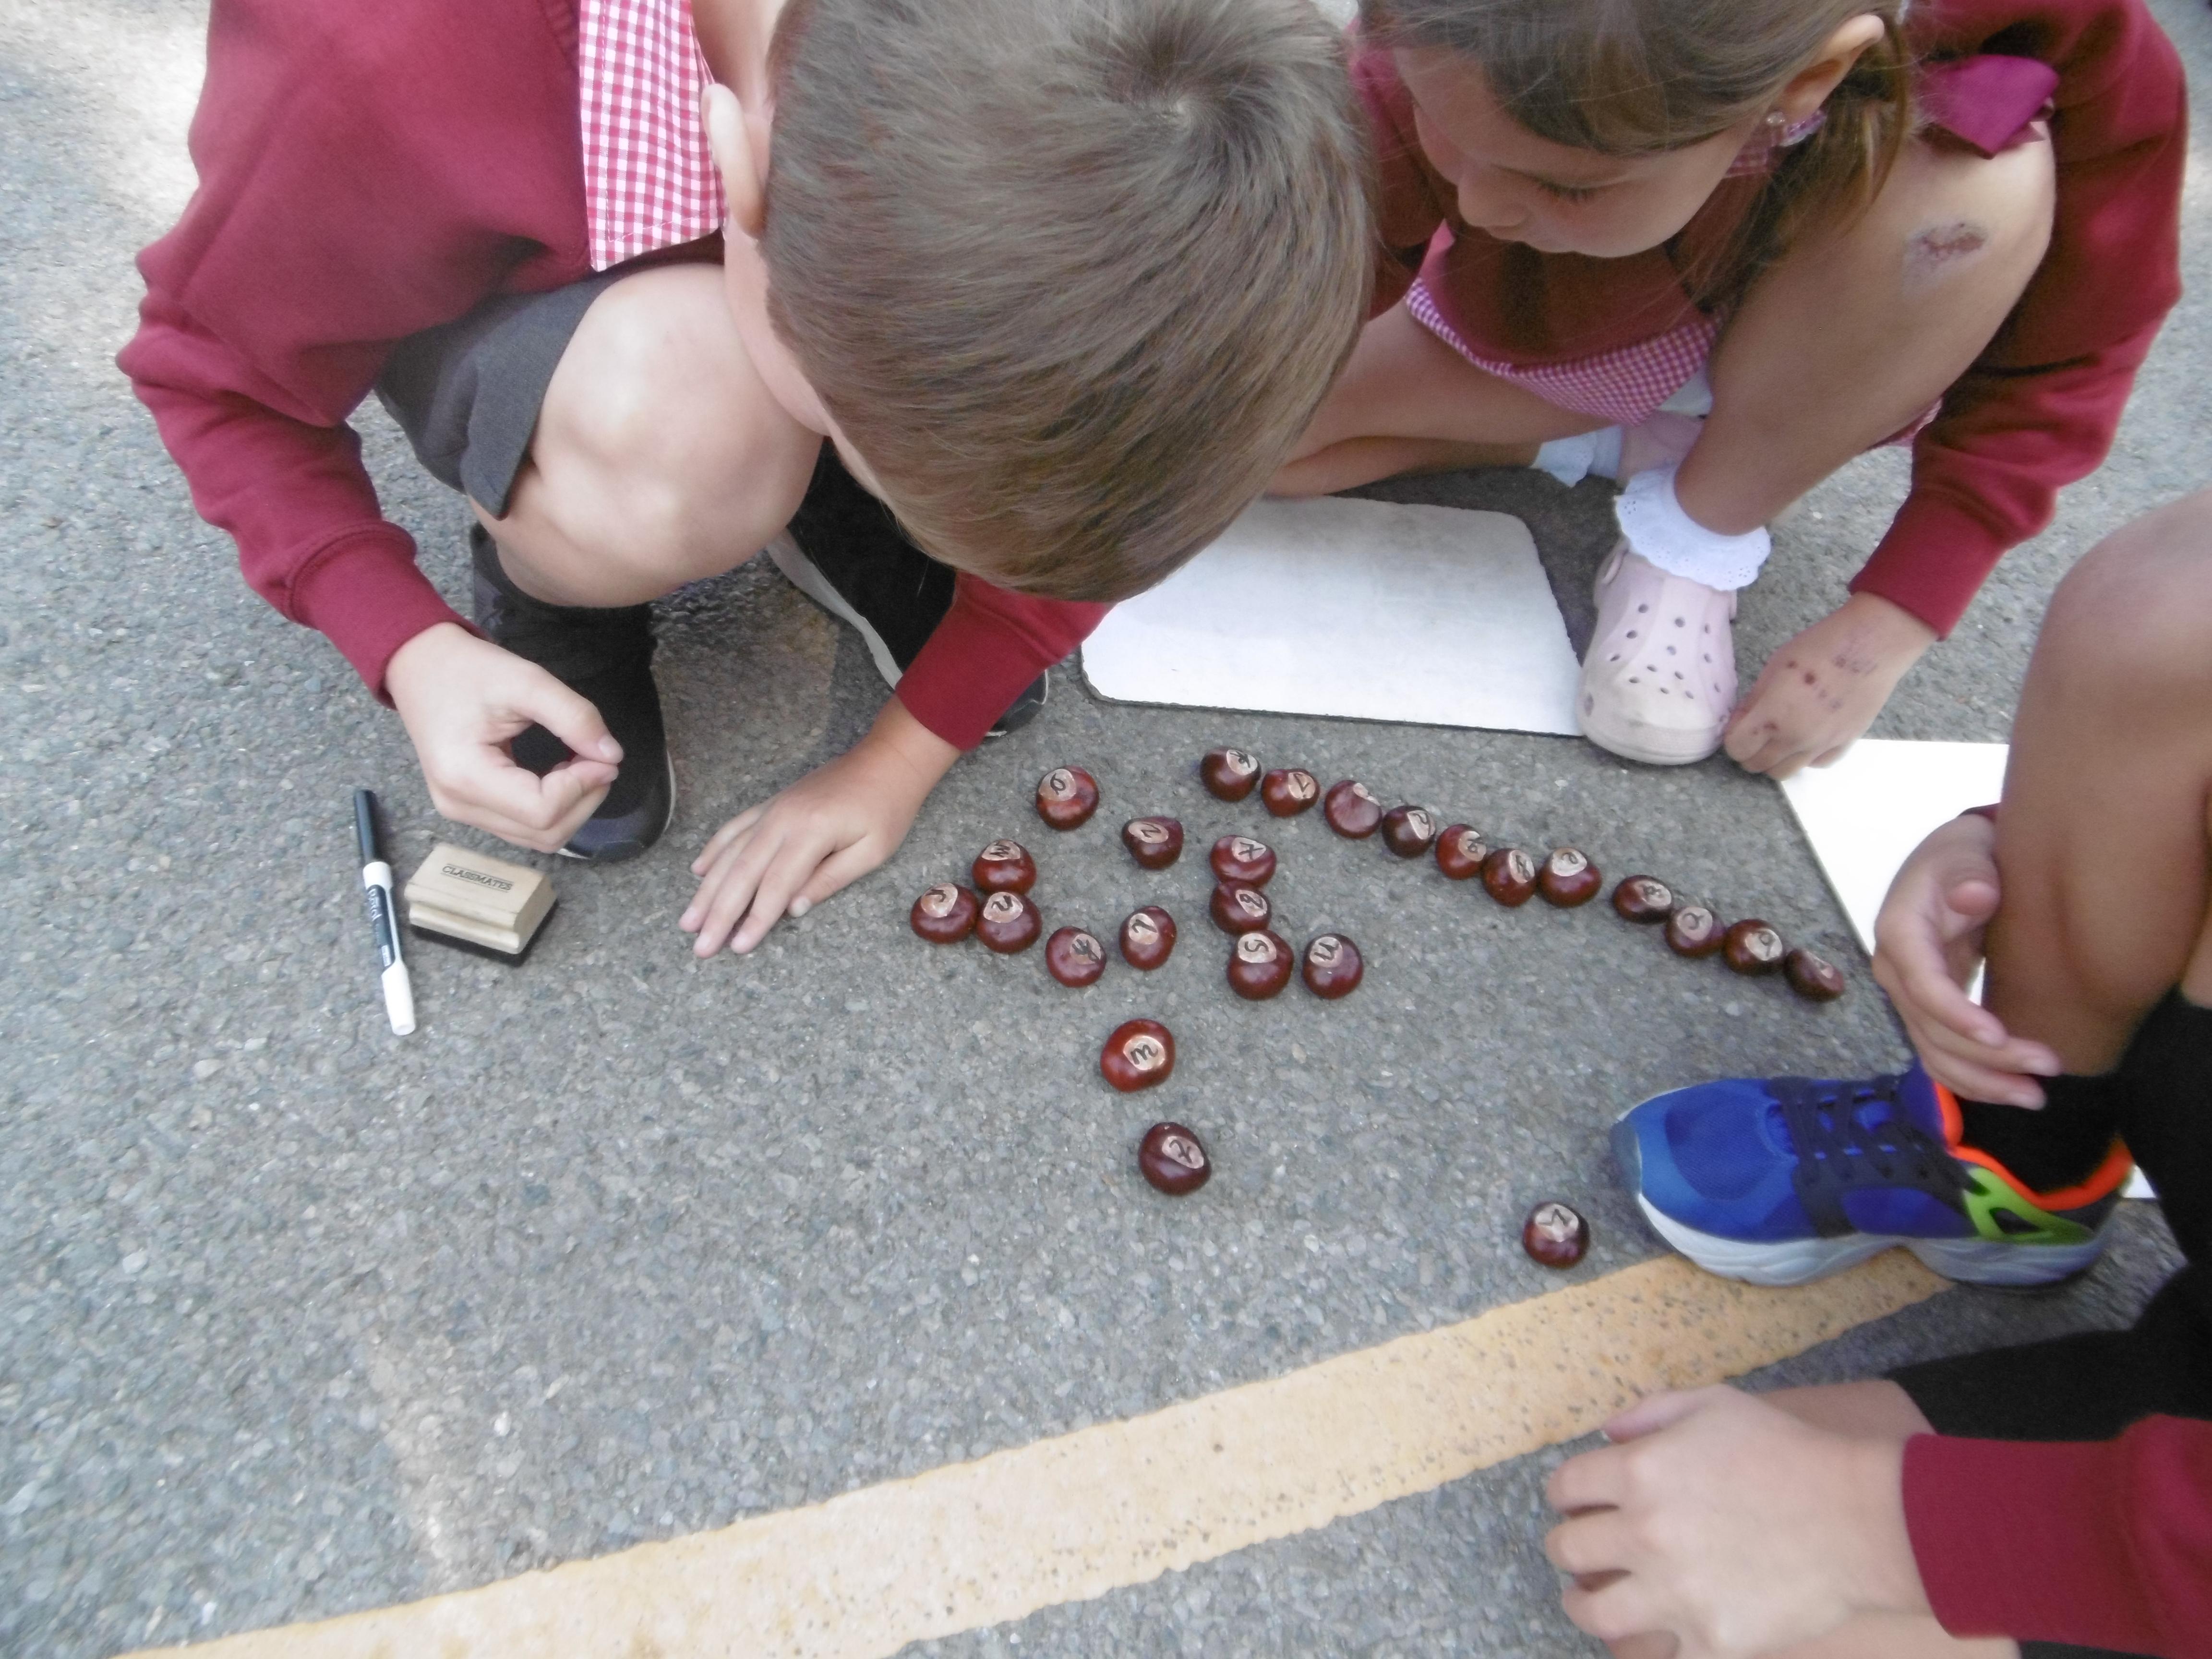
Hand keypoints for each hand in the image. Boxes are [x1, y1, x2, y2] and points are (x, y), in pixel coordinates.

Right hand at [385, 622, 621, 852]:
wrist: (421, 666)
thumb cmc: (467, 670)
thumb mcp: (526, 681)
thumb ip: (573, 717)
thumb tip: (612, 756)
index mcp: (465, 776)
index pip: (543, 811)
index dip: (584, 786)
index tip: (603, 754)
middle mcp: (459, 805)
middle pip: (545, 833)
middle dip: (585, 799)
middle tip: (599, 758)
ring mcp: (462, 811)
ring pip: (539, 837)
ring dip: (573, 806)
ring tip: (581, 763)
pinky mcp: (471, 808)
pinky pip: (525, 826)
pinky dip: (555, 807)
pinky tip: (561, 773)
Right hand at [681, 695, 957, 955]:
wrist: (886, 761)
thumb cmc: (886, 808)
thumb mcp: (872, 851)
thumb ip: (830, 880)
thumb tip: (793, 911)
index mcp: (811, 832)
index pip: (776, 885)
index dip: (755, 918)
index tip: (737, 947)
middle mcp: (783, 819)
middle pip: (743, 872)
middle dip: (719, 912)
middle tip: (700, 946)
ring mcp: (773, 809)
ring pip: (731, 853)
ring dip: (708, 889)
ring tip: (688, 920)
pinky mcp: (772, 804)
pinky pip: (735, 828)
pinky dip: (714, 850)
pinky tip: (699, 871)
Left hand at [1544, 1387, 1926, 1658]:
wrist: (1861, 1518)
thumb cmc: (1789, 1453)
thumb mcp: (1714, 1404)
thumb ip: (1650, 1412)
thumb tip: (1606, 1433)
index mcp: (1639, 1472)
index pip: (1565, 1488)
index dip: (1565, 1494)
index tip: (1572, 1502)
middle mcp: (1646, 1533)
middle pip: (1568, 1549)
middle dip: (1567, 1547)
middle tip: (1576, 1551)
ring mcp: (1676, 1592)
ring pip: (1595, 1612)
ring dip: (1583, 1603)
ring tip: (1588, 1599)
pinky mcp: (1711, 1638)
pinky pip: (1657, 1652)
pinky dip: (1649, 1642)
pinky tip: (1651, 1630)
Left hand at [1724, 593, 1936, 777]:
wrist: (1870, 645)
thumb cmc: (1820, 647)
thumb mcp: (1774, 668)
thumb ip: (1754, 701)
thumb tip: (1740, 722)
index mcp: (1773, 717)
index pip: (1737, 748)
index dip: (1732, 737)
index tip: (1739, 725)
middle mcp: (1796, 739)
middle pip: (1758, 765)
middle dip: (1750, 751)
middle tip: (1754, 732)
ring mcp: (1822, 745)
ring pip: (1785, 773)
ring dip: (1775, 759)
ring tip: (1778, 737)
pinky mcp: (1845, 743)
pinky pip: (1816, 764)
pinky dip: (1806, 757)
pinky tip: (1806, 737)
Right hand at [1872, 812, 2060, 1106]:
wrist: (1954, 867)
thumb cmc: (1964, 856)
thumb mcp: (1965, 850)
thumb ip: (1969, 872)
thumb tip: (1974, 897)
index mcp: (1900, 931)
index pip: (1921, 982)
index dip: (1955, 1014)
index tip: (1998, 1035)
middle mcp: (1896, 970)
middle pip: (1932, 1029)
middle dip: (1987, 1057)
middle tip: (2048, 1067)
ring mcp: (1910, 996)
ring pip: (1934, 1053)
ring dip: (1981, 1081)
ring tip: (2035, 1096)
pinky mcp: (1927, 1011)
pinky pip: (1941, 1056)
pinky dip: (1972, 1080)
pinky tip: (2011, 1090)